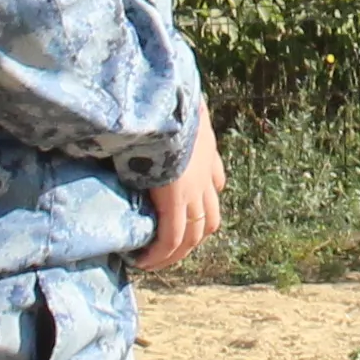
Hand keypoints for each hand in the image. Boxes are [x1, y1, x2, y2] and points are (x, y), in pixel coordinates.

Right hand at [137, 93, 225, 274]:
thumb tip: (147, 98)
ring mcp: (194, 191)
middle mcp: (205, 175)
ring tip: (155, 261)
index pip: (215, 183)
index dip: (204, 201)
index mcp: (206, 149)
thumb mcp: (173, 101)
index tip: (187, 212)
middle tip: (170, 249)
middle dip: (192, 237)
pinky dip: (160, 254)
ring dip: (177, 252)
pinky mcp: (176, 201)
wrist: (165, 104)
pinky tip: (144, 261)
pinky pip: (171, 239)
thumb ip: (167, 107)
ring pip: (194, 235)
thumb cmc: (163, 99)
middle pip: (209, 218)